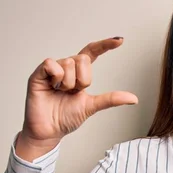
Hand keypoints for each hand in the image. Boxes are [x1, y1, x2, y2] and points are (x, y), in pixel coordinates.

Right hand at [19, 37, 137, 149]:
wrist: (49, 131)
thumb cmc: (66, 118)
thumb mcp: (92, 106)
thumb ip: (111, 99)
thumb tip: (134, 99)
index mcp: (79, 73)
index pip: (92, 52)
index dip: (105, 45)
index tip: (121, 40)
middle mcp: (66, 67)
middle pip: (83, 59)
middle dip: (82, 80)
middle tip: (72, 92)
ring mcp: (52, 69)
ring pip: (69, 62)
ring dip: (68, 83)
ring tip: (59, 92)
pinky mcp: (39, 73)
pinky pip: (52, 64)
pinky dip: (56, 77)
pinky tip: (51, 87)